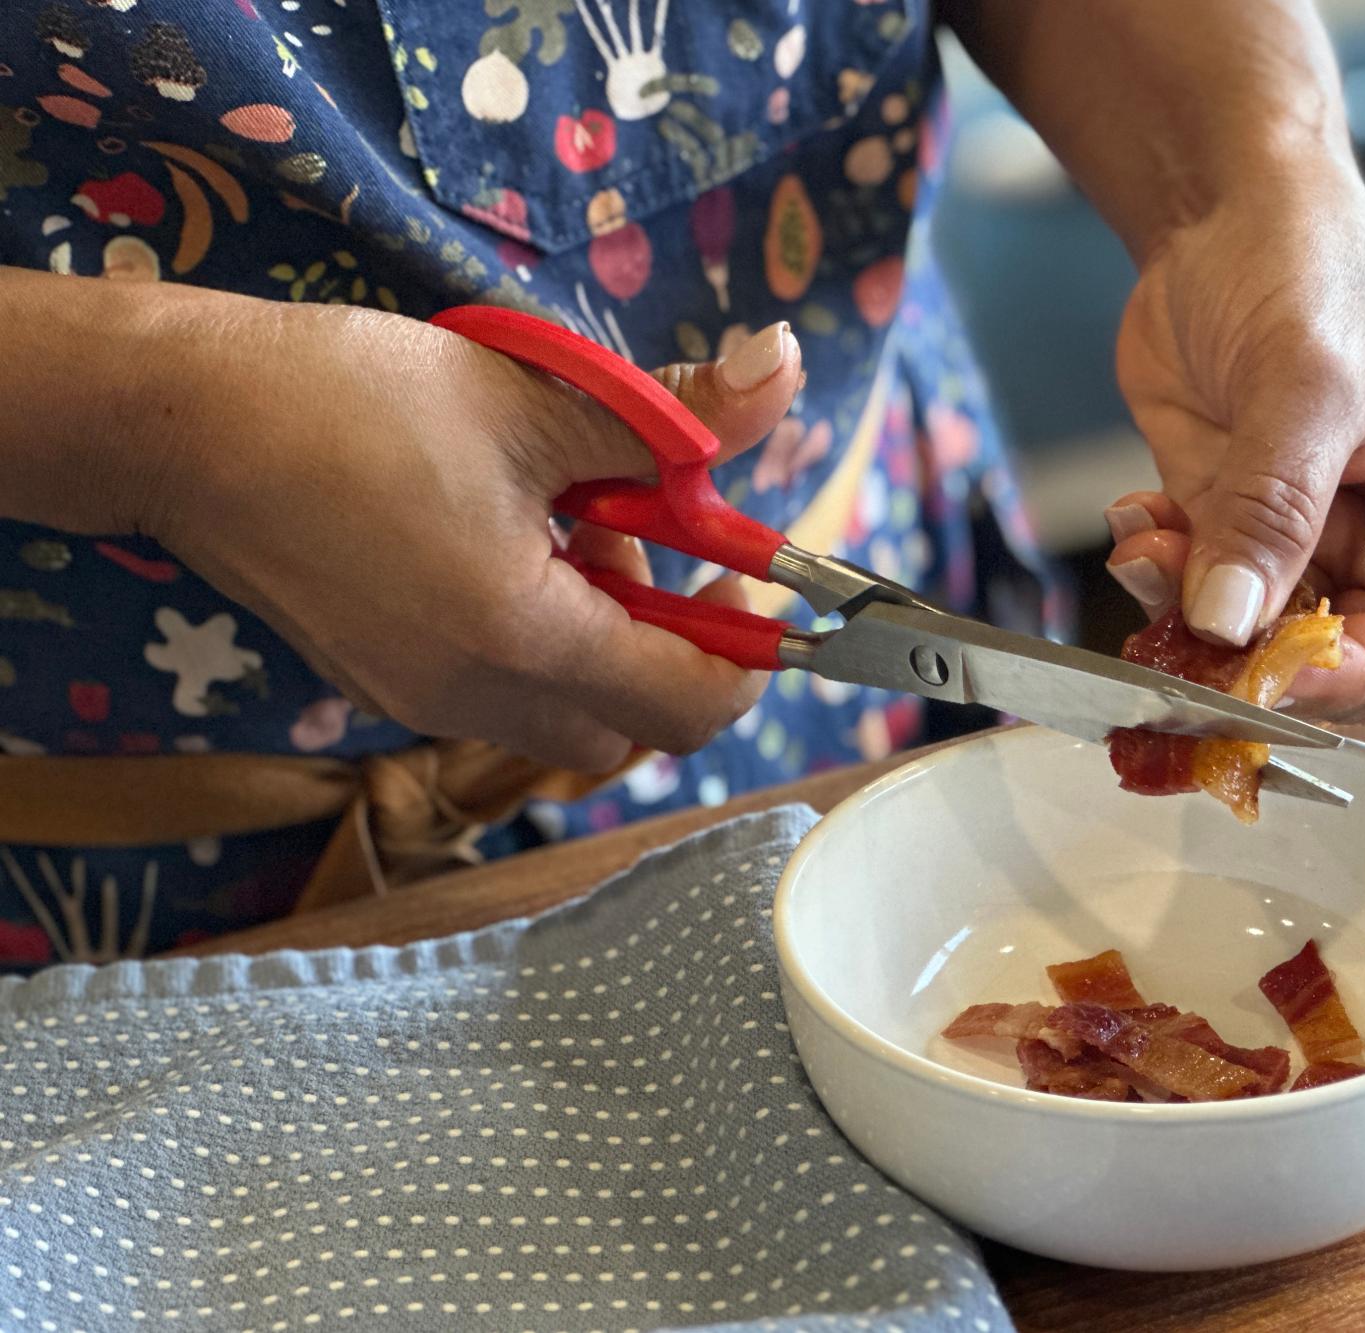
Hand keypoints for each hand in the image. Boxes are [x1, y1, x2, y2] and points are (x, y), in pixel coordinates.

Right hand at [141, 296, 803, 769]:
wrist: (183, 418)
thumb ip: (673, 409)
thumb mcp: (536, 395)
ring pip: (564, 717)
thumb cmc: (355, 399)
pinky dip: (536, 643)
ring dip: (602, 645)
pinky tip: (504, 543)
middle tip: (654, 547)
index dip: (744, 648)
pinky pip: (498, 695)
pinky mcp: (380, 681)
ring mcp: (417, 700)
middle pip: (632, 730)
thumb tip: (781, 367)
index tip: (735, 569)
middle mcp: (470, 697)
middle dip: (672, 652)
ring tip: (573, 527)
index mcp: (522, 639)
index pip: (690, 706)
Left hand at [1106, 168, 1364, 721]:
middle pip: (1340, 653)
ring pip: (1257, 634)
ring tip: (1148, 545)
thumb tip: (1232, 622)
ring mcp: (1314, 534)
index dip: (1353, 676)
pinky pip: (1199, 590)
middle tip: (1183, 640)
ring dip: (1190, 613)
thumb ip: (1272, 509)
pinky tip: (1136, 520)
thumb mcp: (1306, 381)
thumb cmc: (1311, 258)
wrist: (1222, 206)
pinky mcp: (1240, 522)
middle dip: (1256, 655)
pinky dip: (1159, 575)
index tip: (1269, 685)